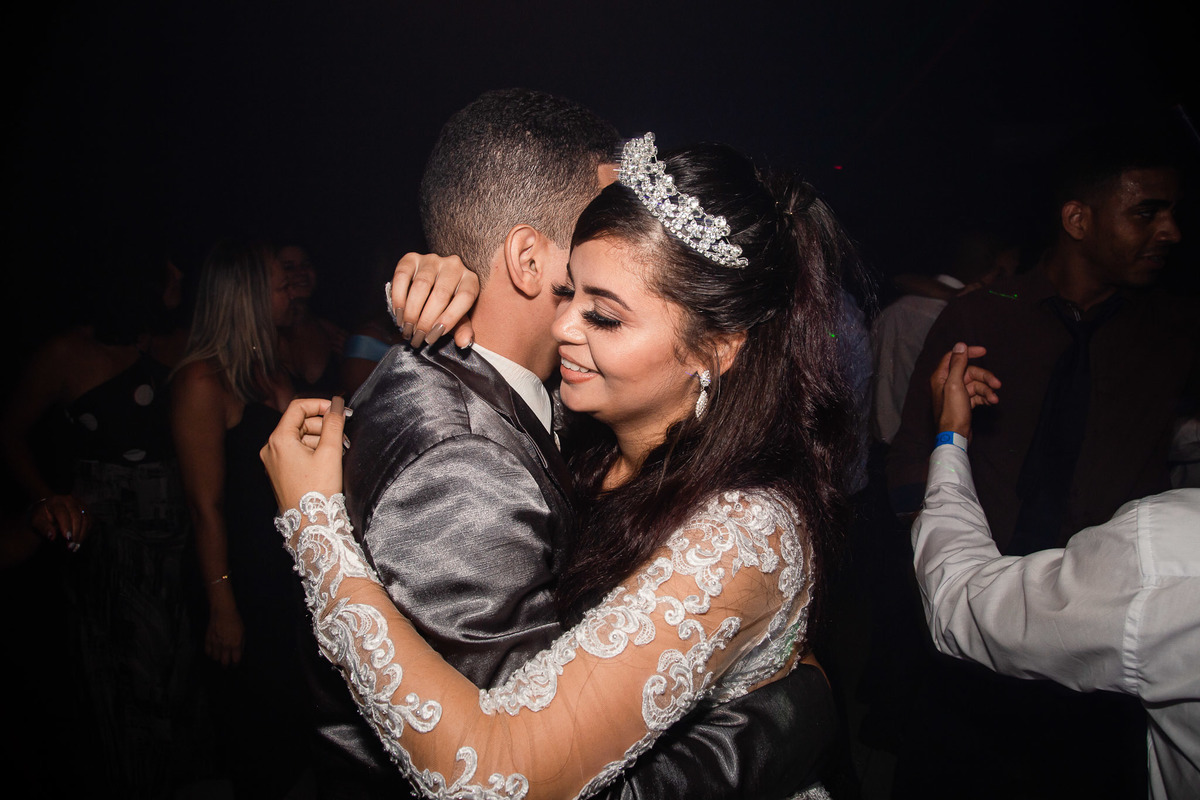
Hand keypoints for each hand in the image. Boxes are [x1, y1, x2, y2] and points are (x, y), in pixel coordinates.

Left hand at [29, 493, 92, 549]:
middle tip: (70, 545)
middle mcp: (70, 500)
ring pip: (86, 519)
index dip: (66, 526)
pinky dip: (86, 532)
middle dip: (75, 532)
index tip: (67, 538)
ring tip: (75, 545)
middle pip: (77, 516)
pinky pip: (90, 521)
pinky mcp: (86, 509)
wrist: (49, 508)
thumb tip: (52, 536)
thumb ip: (43, 528)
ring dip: (82, 534)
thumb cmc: (42, 516)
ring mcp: (80, 504)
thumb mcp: (37, 521)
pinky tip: (79, 541)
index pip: (62, 513)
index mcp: (56, 501)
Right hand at [205, 602, 244, 666]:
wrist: (223, 612)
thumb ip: (241, 644)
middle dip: (225, 666)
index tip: (235, 664)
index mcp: (236, 644)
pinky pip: (207, 652)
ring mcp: (216, 643)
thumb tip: (239, 653)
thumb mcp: (243, 632)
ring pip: (215, 658)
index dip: (235, 664)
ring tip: (219, 658)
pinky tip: (212, 652)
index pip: (236, 660)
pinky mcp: (208, 640)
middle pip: (224, 662)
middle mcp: (225, 645)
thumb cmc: (235, 621)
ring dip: (217, 659)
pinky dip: (210, 654)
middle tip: (226, 666)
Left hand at [260, 396, 346, 511]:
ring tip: (338, 451)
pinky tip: (328, 460)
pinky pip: (296, 452)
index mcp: (279, 440)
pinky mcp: (280, 472)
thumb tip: (337, 404)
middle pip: (299, 422)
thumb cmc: (317, 491)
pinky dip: (313, 451)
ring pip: (299, 438)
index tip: (338, 410)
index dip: (320, 404)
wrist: (310, 524)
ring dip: (320, 439)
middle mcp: (271, 449)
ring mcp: (273, 461)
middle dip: (323, 425)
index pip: (298, 407)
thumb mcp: (330, 452)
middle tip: (343, 435)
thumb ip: (334, 423)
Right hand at [389, 253, 478, 347]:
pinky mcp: (412, 258)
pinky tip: (398, 314)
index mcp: (470, 280)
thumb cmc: (448, 304)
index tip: (435, 335)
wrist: (432, 283)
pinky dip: (398, 297)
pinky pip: (402, 276)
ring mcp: (432, 260)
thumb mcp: (459, 317)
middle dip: (427, 319)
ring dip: (412, 311)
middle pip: (441, 293)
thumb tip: (463, 342)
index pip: (465, 297)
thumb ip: (462, 329)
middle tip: (418, 337)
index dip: (450, 318)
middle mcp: (453, 265)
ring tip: (407, 329)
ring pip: (421, 285)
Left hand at [930, 342, 1001, 437]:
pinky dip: (985, 397)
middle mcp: (947, 383)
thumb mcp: (955, 384)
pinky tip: (991, 402)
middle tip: (997, 384)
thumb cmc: (952, 412)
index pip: (954, 357)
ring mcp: (956, 393)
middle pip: (969, 372)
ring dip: (987, 390)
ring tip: (994, 399)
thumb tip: (960, 345)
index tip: (983, 351)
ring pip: (975, 384)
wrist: (955, 436)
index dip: (968, 352)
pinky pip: (977, 395)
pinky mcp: (964, 403)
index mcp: (941, 376)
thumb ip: (957, 364)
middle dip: (985, 378)